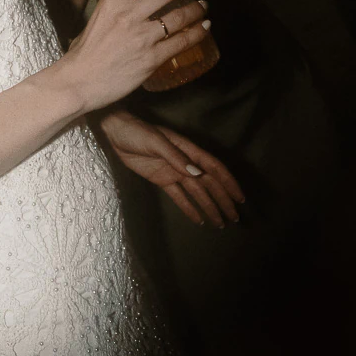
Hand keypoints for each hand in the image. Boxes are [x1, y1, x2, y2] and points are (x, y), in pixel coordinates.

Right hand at [59, 0, 209, 113]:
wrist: (79, 82)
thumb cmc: (83, 53)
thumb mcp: (96, 19)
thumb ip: (114, 8)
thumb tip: (130, 3)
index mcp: (111, 1)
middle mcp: (128, 14)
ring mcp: (142, 36)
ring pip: (180, 15)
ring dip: (196, 8)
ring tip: (203, 5)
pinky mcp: (152, 58)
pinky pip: (182, 41)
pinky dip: (198, 32)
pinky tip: (205, 27)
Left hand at [96, 108, 243, 227]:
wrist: (116, 132)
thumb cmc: (137, 132)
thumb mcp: (156, 142)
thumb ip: (176, 158)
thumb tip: (198, 174)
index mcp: (188, 150)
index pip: (214, 168)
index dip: (228, 183)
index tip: (239, 198)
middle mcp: (185, 163)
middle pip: (209, 184)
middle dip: (223, 200)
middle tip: (234, 218)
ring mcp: (173, 172)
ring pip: (196, 193)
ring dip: (209, 207)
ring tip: (220, 223)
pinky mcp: (161, 179)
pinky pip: (179, 196)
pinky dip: (189, 208)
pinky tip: (199, 220)